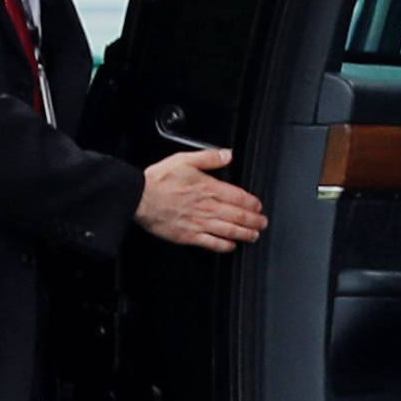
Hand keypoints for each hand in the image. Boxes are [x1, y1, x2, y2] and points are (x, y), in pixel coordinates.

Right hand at [134, 148, 267, 253]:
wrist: (138, 198)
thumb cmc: (158, 180)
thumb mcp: (184, 160)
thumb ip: (209, 157)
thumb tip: (227, 155)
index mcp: (209, 188)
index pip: (240, 197)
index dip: (253, 203)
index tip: (258, 206)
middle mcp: (208, 207)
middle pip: (239, 216)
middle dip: (255, 221)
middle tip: (262, 223)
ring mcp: (199, 223)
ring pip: (230, 230)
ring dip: (246, 234)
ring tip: (254, 235)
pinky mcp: (189, 236)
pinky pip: (212, 243)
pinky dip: (225, 245)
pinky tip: (231, 245)